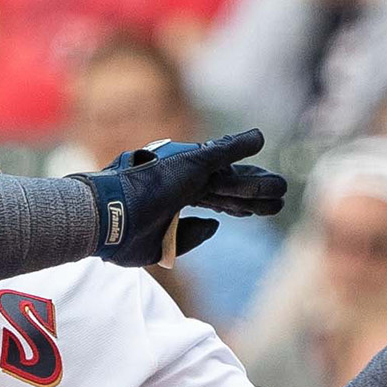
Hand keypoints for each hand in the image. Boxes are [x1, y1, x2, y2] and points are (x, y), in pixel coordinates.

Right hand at [70, 131, 287, 269]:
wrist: (104, 221)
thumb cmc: (121, 237)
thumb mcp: (160, 247)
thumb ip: (188, 237)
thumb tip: (215, 225)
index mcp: (172, 201)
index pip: (211, 202)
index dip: (234, 207)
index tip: (251, 212)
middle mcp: (181, 183)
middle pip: (226, 187)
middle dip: (252, 193)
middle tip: (278, 196)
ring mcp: (187, 172)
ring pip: (231, 176)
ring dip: (258, 180)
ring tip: (282, 187)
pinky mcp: (190, 163)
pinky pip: (222, 152)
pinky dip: (240, 145)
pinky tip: (259, 139)